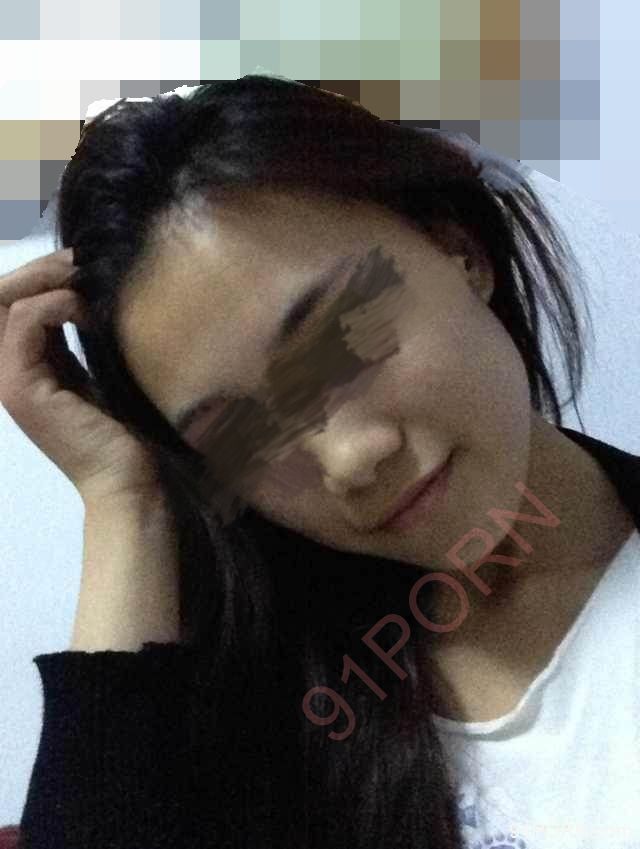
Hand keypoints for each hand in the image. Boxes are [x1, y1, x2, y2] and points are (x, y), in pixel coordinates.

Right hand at [0, 248, 162, 503]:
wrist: (127, 478)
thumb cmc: (124, 430)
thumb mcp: (100, 372)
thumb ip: (83, 339)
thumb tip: (92, 292)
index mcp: (25, 364)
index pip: (11, 301)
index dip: (39, 274)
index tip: (82, 265)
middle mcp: (7, 369)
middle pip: (0, 295)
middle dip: (39, 268)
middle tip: (80, 260)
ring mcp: (8, 379)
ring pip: (5, 300)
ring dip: (46, 279)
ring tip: (83, 278)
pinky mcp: (21, 387)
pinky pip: (26, 321)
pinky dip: (58, 304)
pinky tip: (88, 311)